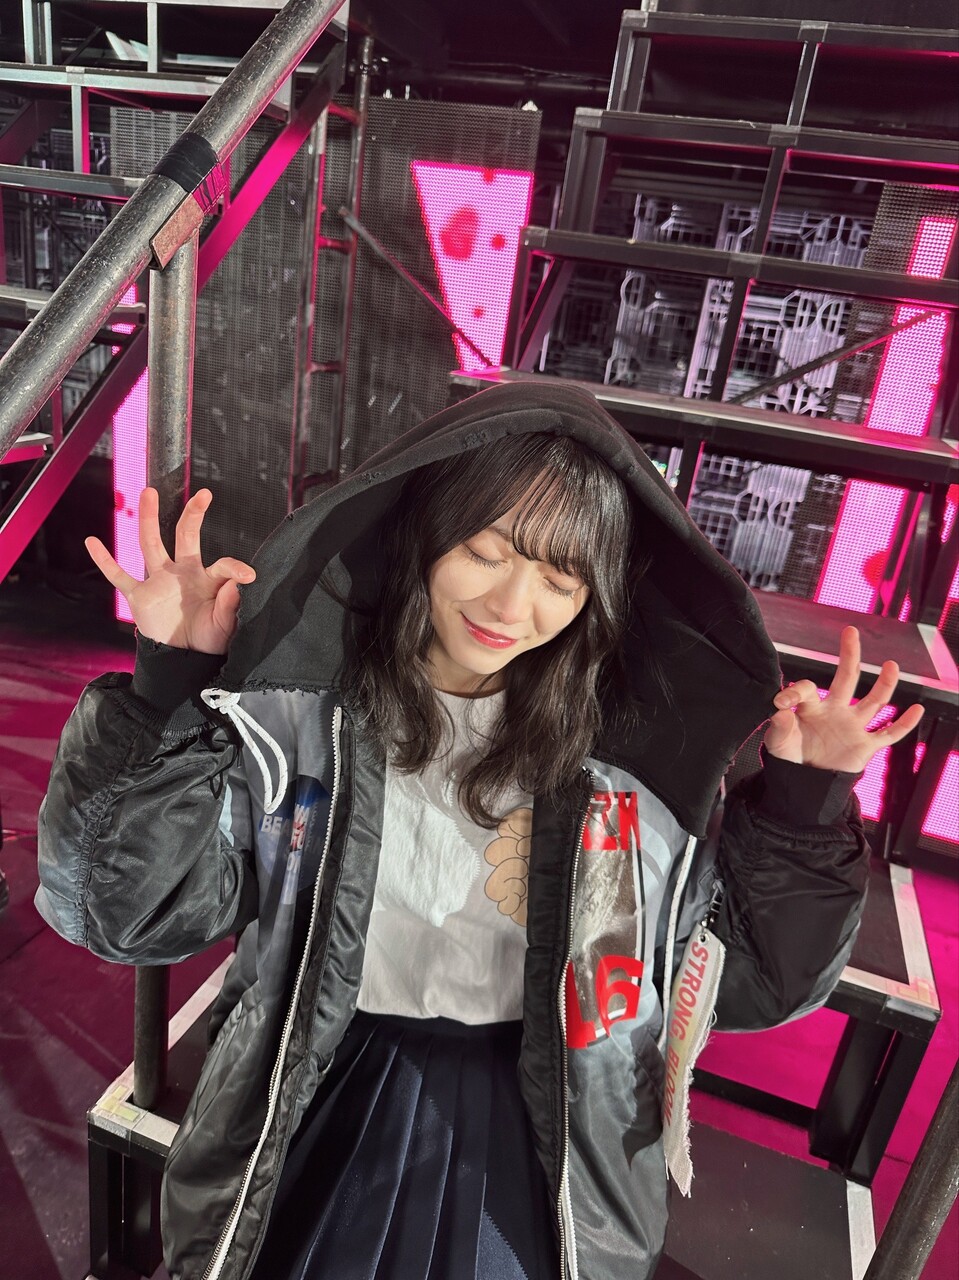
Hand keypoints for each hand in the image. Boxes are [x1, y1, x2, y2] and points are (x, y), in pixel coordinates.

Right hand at [85, 487, 254, 653]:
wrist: (184, 658)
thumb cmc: (208, 639)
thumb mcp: (225, 625)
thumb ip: (231, 604)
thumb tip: (240, 582)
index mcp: (208, 580)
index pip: (223, 565)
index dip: (235, 568)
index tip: (249, 576)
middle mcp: (184, 573)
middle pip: (186, 536)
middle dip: (193, 515)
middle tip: (203, 495)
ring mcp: (159, 581)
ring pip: (151, 544)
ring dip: (149, 518)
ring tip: (148, 492)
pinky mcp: (139, 596)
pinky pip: (119, 576)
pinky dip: (104, 560)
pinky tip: (92, 542)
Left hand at [763, 625, 923, 772]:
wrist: (805, 781)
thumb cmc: (790, 757)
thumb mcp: (778, 743)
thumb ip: (779, 727)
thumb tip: (781, 711)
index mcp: (811, 707)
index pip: (806, 689)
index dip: (793, 692)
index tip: (780, 702)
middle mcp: (835, 711)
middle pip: (846, 678)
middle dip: (849, 655)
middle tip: (850, 631)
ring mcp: (852, 726)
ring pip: (874, 701)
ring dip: (884, 683)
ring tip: (892, 665)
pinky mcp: (864, 746)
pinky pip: (889, 734)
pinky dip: (904, 723)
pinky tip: (916, 709)